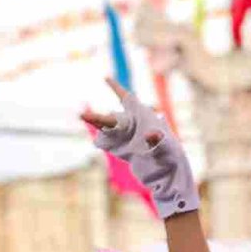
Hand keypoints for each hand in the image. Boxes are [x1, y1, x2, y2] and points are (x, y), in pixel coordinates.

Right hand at [81, 77, 199, 216]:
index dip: (116, 88)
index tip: (105, 77)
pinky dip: (103, 141)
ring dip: (97, 124)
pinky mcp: (124, 151)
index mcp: (143, 118)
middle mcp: (134, 126)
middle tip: (81, 115)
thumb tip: (153, 134)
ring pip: (108, 129)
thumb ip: (158, 141)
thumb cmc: (169, 157)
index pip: (128, 99)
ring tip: (82, 117)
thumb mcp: (165, 149)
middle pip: (112, 117)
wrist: (168, 174)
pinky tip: (97, 140)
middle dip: (97, 116)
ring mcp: (128, 138)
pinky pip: (110, 143)